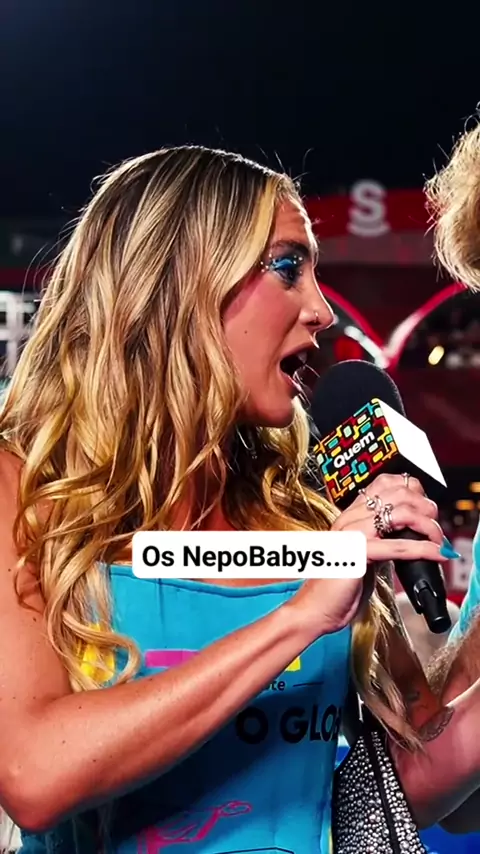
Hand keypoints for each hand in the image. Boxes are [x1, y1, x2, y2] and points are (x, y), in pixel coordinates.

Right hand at [289, 474, 445, 639]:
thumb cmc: (338, 588)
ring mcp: (351, 534)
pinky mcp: (357, 554)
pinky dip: (424, 549)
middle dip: (425, 506)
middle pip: (397, 492)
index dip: (412, 491)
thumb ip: (382, 540)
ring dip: (428, 526)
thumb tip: (412, 534)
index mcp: (349, 515)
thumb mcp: (364, 555)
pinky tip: (436, 554)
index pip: (384, 483)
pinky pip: (397, 546)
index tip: (426, 509)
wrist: (314, 609)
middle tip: (436, 526)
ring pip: (401, 513)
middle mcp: (349, 518)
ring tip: (439, 541)